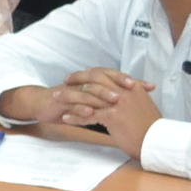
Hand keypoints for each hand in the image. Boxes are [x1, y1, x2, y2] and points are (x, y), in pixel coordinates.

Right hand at [0, 69, 158, 150]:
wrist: (41, 105)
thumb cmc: (68, 105)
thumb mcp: (92, 103)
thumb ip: (109, 103)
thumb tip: (134, 106)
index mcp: (93, 83)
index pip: (115, 78)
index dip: (132, 81)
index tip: (149, 86)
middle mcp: (83, 84)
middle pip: (103, 79)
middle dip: (119, 82)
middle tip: (133, 88)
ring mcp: (71, 91)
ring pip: (88, 90)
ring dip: (102, 94)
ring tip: (115, 100)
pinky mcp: (59, 101)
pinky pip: (71, 103)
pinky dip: (81, 107)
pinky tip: (91, 112)